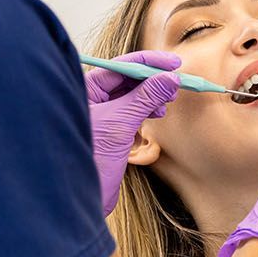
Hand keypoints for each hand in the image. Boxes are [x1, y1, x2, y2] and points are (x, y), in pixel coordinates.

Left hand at [87, 51, 182, 214]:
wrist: (81, 194)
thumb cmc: (92, 157)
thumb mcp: (122, 122)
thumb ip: (146, 97)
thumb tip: (170, 79)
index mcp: (86, 89)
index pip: (121, 66)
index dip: (149, 62)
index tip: (173, 64)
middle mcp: (92, 98)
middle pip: (127, 78)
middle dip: (153, 79)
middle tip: (175, 83)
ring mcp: (102, 113)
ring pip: (132, 94)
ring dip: (153, 94)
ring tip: (168, 99)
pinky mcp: (111, 129)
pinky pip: (132, 109)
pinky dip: (148, 108)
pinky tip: (158, 112)